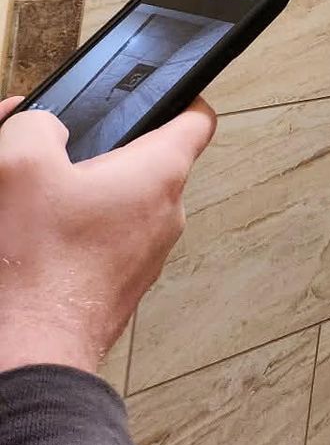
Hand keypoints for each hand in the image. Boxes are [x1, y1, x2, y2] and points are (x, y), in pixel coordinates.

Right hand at [0, 96, 216, 376]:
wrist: (28, 351)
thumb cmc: (33, 267)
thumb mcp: (18, 165)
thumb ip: (35, 125)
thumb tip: (42, 126)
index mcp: (159, 174)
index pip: (197, 118)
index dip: (180, 96)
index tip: (160, 92)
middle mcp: (164, 214)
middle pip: (143, 162)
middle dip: (98, 150)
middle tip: (49, 151)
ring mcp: (143, 255)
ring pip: (118, 205)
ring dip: (78, 194)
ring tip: (29, 200)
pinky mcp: (115, 286)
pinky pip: (101, 242)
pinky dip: (71, 232)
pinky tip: (32, 239)